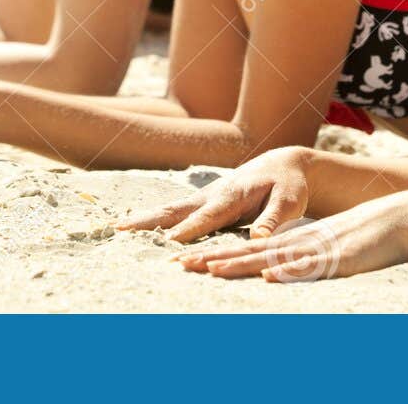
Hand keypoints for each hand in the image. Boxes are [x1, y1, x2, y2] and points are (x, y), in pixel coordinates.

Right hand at [116, 146, 315, 241]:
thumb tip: (257, 237)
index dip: (190, 229)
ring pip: (170, 209)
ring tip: (118, 229)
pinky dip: (155, 220)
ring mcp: (204, 198)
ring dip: (145, 220)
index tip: (172, 242)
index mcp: (233, 196)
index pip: (209, 216)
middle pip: (177, 209)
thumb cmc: (288, 186)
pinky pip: (175, 212)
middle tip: (123, 230)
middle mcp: (212, 195)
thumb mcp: (289, 202)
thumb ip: (273, 219)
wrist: (282, 165)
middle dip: (151, 221)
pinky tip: (136, 228)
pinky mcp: (202, 202)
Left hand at [171, 190, 407, 282]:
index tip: (189, 262)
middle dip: (215, 259)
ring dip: (241, 264)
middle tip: (182, 266)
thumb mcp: (330, 251)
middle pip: (251, 252)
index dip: (219, 256)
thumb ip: (305, 260)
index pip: (250, 249)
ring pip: (272, 258)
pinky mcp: (341, 258)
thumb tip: (275, 273)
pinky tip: (269, 275)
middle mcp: (301, 244)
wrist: (404, 216)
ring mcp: (320, 250)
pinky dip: (289, 271)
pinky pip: (311, 267)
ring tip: (211, 269)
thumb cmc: (369, 238)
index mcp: (296, 241)